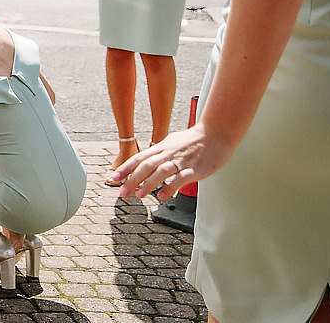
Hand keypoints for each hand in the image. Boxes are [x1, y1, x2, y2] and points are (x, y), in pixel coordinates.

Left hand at [112, 124, 234, 200]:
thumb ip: (159, 152)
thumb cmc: (194, 140)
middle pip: (146, 166)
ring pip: (161, 172)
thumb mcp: (172, 142)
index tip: (113, 178)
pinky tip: (161, 196)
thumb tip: (146, 160)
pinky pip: (180, 178)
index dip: (125, 168)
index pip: (139, 158)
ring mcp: (181, 161)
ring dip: (148, 184)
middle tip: (122, 192)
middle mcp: (168, 153)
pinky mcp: (195, 169)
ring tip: (138, 195)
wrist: (217, 134)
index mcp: (162, 147)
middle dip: (132, 179)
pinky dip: (170, 187)